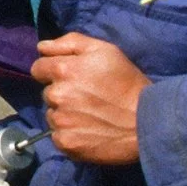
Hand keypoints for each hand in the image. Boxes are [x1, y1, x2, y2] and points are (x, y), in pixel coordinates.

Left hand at [32, 33, 146, 164]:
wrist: (147, 122)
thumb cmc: (127, 82)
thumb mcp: (104, 51)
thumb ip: (70, 43)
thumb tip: (41, 47)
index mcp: (64, 70)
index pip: (38, 69)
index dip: (53, 72)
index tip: (71, 78)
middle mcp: (57, 95)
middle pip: (48, 93)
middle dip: (62, 93)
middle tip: (88, 97)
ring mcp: (60, 121)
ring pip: (52, 115)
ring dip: (65, 114)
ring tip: (91, 116)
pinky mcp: (66, 143)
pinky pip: (57, 136)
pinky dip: (69, 134)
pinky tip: (89, 131)